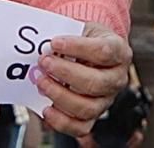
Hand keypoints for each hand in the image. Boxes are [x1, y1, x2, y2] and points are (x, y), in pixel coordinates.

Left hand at [38, 21, 132, 136]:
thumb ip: (63, 31)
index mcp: (118, 52)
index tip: (54, 42)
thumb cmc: (82, 36)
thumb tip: (36, 40)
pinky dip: (62, 121)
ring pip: (88, 107)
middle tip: (43, 62)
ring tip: (40, 82)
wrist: (88, 45)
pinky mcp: (93, 114)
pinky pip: (82, 126)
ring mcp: (106, 99)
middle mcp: (116, 78)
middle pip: (96, 83)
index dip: (78, 47)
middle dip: (65, 73)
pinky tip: (46, 108)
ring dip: (60, 95)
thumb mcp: (78, 26)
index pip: (104, 51)